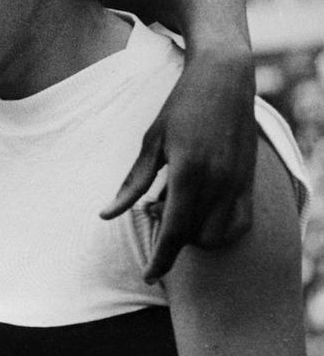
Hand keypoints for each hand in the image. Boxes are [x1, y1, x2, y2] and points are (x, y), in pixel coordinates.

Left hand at [101, 46, 255, 281]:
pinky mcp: (249, 181)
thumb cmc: (181, 106)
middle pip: (193, 237)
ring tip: (178, 205)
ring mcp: (238, 183)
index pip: (173, 231)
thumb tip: (106, 215)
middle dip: (171, 238)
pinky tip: (201, 210)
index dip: (160, 259)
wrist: (224, 79)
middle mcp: (218, 182)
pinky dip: (220, 229)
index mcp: (188, 173)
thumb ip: (132, 184)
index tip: (149, 276)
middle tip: (156, 207)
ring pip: (218, 235)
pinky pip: (239, 223)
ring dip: (194, 234)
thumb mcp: (150, 142)